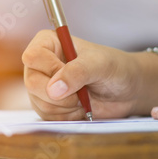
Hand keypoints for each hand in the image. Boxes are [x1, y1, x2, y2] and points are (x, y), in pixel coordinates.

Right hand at [22, 30, 142, 120]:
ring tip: (83, 97)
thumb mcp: (99, 64)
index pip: (33, 56)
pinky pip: (46, 116)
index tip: (72, 75)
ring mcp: (42, 84)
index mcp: (49, 43)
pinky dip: (66, 115)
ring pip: (38, 102)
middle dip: (59, 93)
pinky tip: (80, 106)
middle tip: (81, 91)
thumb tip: (53, 89)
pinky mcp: (47, 104)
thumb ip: (77, 72)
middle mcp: (41, 63)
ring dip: (65, 105)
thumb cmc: (114, 68)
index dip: (50, 69)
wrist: (126, 91)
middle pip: (31, 82)